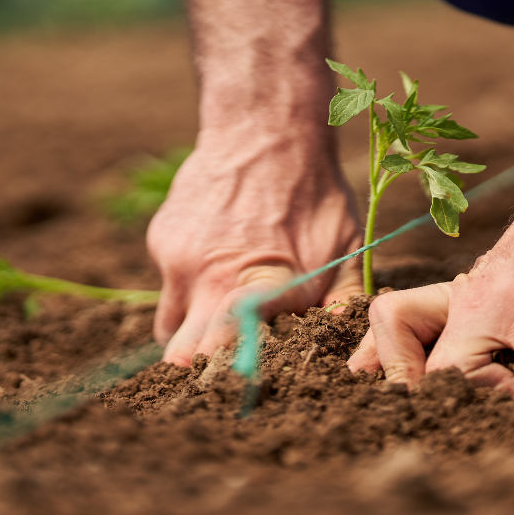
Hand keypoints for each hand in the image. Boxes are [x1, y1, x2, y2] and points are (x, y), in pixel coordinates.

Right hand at [148, 126, 363, 364]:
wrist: (265, 128)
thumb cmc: (315, 192)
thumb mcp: (345, 246)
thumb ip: (342, 301)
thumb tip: (351, 349)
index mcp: (263, 289)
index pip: (230, 353)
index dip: (227, 376)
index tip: (234, 387)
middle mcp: (213, 281)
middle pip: (183, 354)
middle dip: (198, 368)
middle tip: (217, 370)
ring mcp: (180, 262)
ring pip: (170, 326)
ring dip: (190, 332)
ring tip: (219, 317)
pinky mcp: (162, 242)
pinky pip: (170, 285)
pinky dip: (189, 286)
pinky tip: (217, 258)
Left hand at [348, 146, 513, 396]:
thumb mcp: (506, 284)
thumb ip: (485, 323)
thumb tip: (481, 370)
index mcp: (453, 302)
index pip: (389, 336)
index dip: (391, 375)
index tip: (409, 402)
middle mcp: (464, 304)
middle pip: (415, 372)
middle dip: (440, 407)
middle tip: (487, 421)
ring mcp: (498, 305)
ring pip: (461, 379)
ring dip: (501, 405)